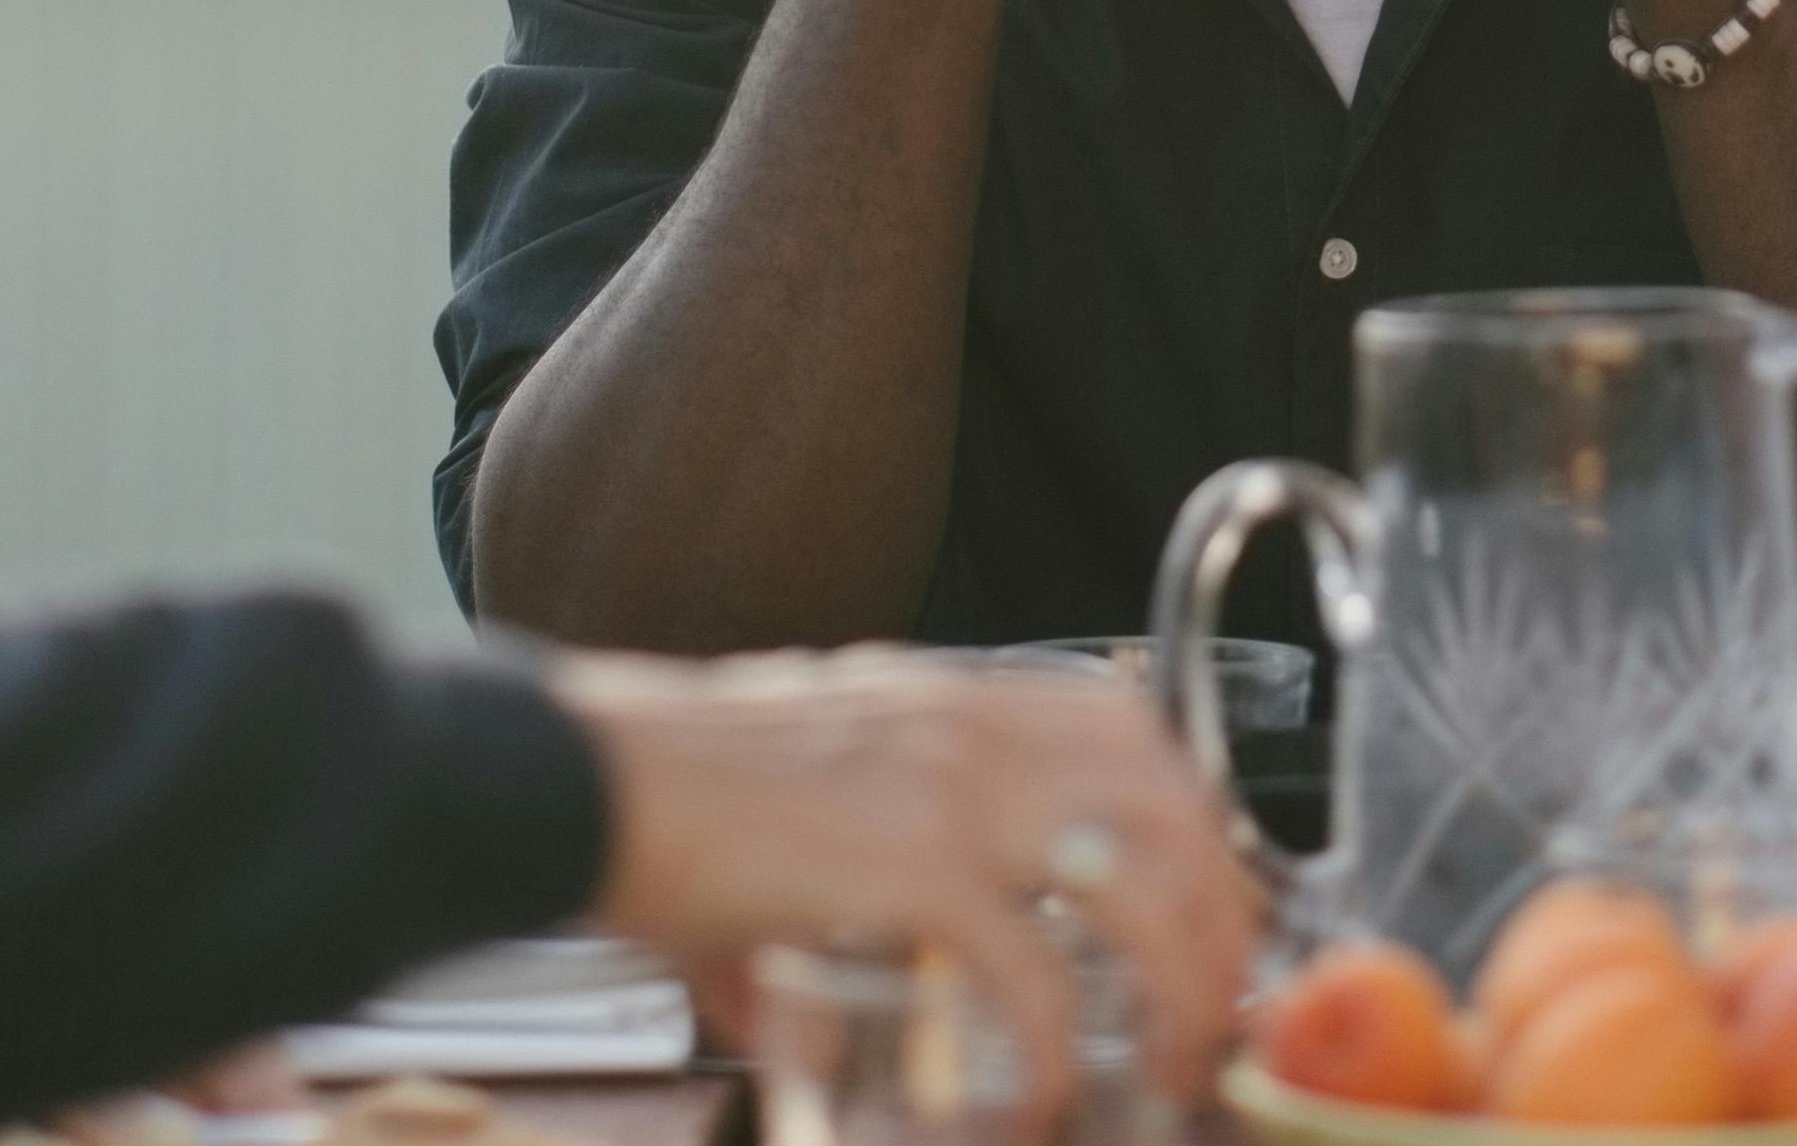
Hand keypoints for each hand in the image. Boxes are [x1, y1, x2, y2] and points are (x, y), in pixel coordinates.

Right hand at [550, 647, 1262, 1112]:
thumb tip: (794, 1022)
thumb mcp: (789, 804)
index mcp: (954, 700)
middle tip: (1220, 1005)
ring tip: (1173, 1062)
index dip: (1201, 824)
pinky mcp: (908, 863)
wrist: (570, 777)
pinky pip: (1032, 968)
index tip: (1216, 906)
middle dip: (1225, 914)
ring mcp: (950, 786)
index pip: (1137, 733)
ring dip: (1180, 982)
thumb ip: (827, 895)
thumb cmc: (660, 795)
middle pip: (1175, 806)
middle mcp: (974, 725)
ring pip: (1143, 880)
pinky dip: (1056, 1044)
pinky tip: (1045, 1096)